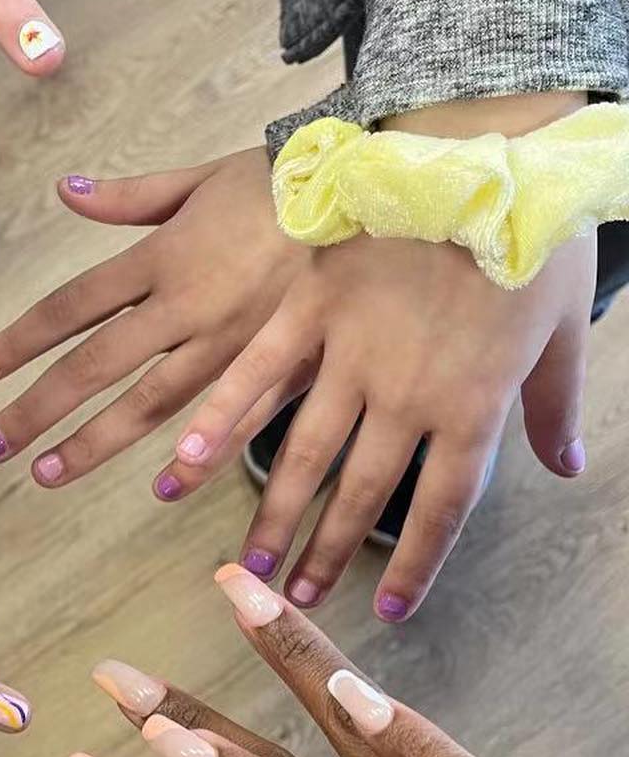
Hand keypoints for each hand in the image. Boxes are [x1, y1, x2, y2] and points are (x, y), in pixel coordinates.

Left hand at [0, 149, 307, 483]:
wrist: (380, 188)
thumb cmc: (285, 179)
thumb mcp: (200, 178)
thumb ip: (131, 195)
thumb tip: (64, 192)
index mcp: (161, 254)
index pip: (72, 304)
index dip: (21, 339)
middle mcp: (185, 303)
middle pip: (94, 363)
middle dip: (38, 407)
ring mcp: (230, 340)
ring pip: (148, 400)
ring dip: (93, 442)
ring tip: (46, 474)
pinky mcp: (277, 363)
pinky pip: (229, 417)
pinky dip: (197, 455)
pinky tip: (163, 488)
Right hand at [158, 92, 594, 619]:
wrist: (489, 149)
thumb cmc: (533, 236)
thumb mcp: (563, 326)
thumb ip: (554, 406)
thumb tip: (568, 468)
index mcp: (472, 404)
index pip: (443, 508)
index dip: (415, 563)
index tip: (385, 608)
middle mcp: (404, 396)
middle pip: (361, 494)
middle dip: (326, 553)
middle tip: (294, 600)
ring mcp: (350, 354)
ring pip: (304, 452)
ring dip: (274, 515)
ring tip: (245, 565)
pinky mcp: (308, 308)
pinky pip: (258, 375)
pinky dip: (222, 421)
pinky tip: (187, 464)